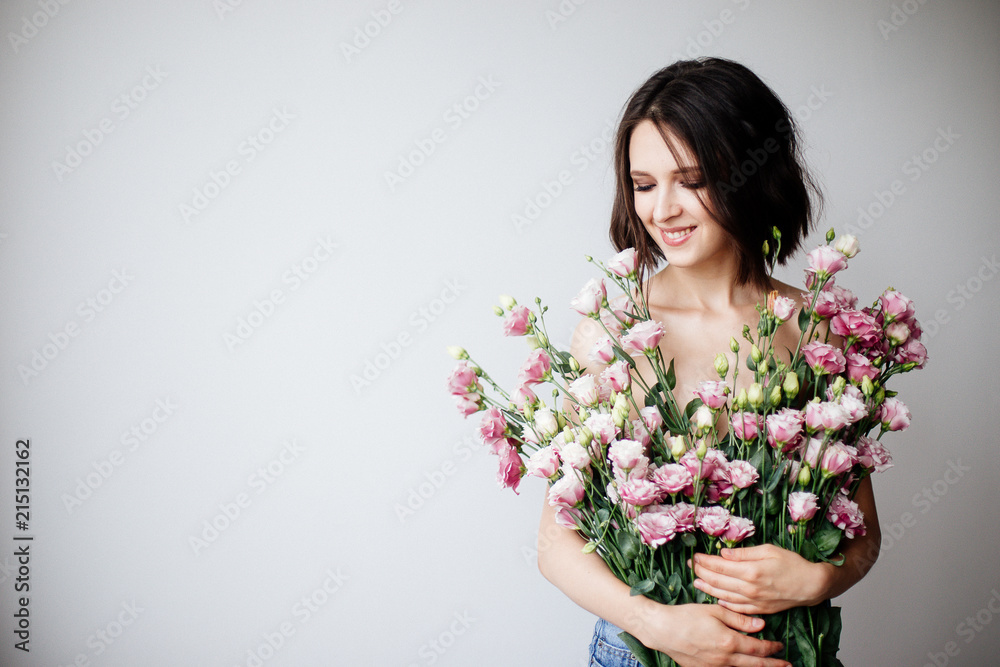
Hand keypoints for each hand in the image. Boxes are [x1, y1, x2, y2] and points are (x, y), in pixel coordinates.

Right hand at [634, 602, 790, 666]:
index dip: (771, 648)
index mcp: (729, 642)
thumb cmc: (686, 616)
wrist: (662, 630)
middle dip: (773, 665)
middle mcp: (724, 659)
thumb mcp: (714, 611)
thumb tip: (761, 626)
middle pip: (755, 665)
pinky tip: (743, 666)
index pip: (757, 648)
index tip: (780, 646)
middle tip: (787, 665)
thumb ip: (739, 619)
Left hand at [690, 544, 834, 614]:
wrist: (811, 585)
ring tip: (697, 581)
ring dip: (708, 588)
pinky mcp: (759, 609)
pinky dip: (724, 603)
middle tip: (692, 565)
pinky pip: (737, 608)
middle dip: (702, 572)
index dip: (705, 561)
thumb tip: (724, 553)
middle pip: (718, 581)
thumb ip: (744, 553)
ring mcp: (754, 601)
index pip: (719, 566)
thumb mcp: (768, 550)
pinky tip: (717, 598)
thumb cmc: (792, 564)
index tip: (695, 556)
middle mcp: (749, 588)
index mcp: (750, 570)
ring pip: (724, 596)